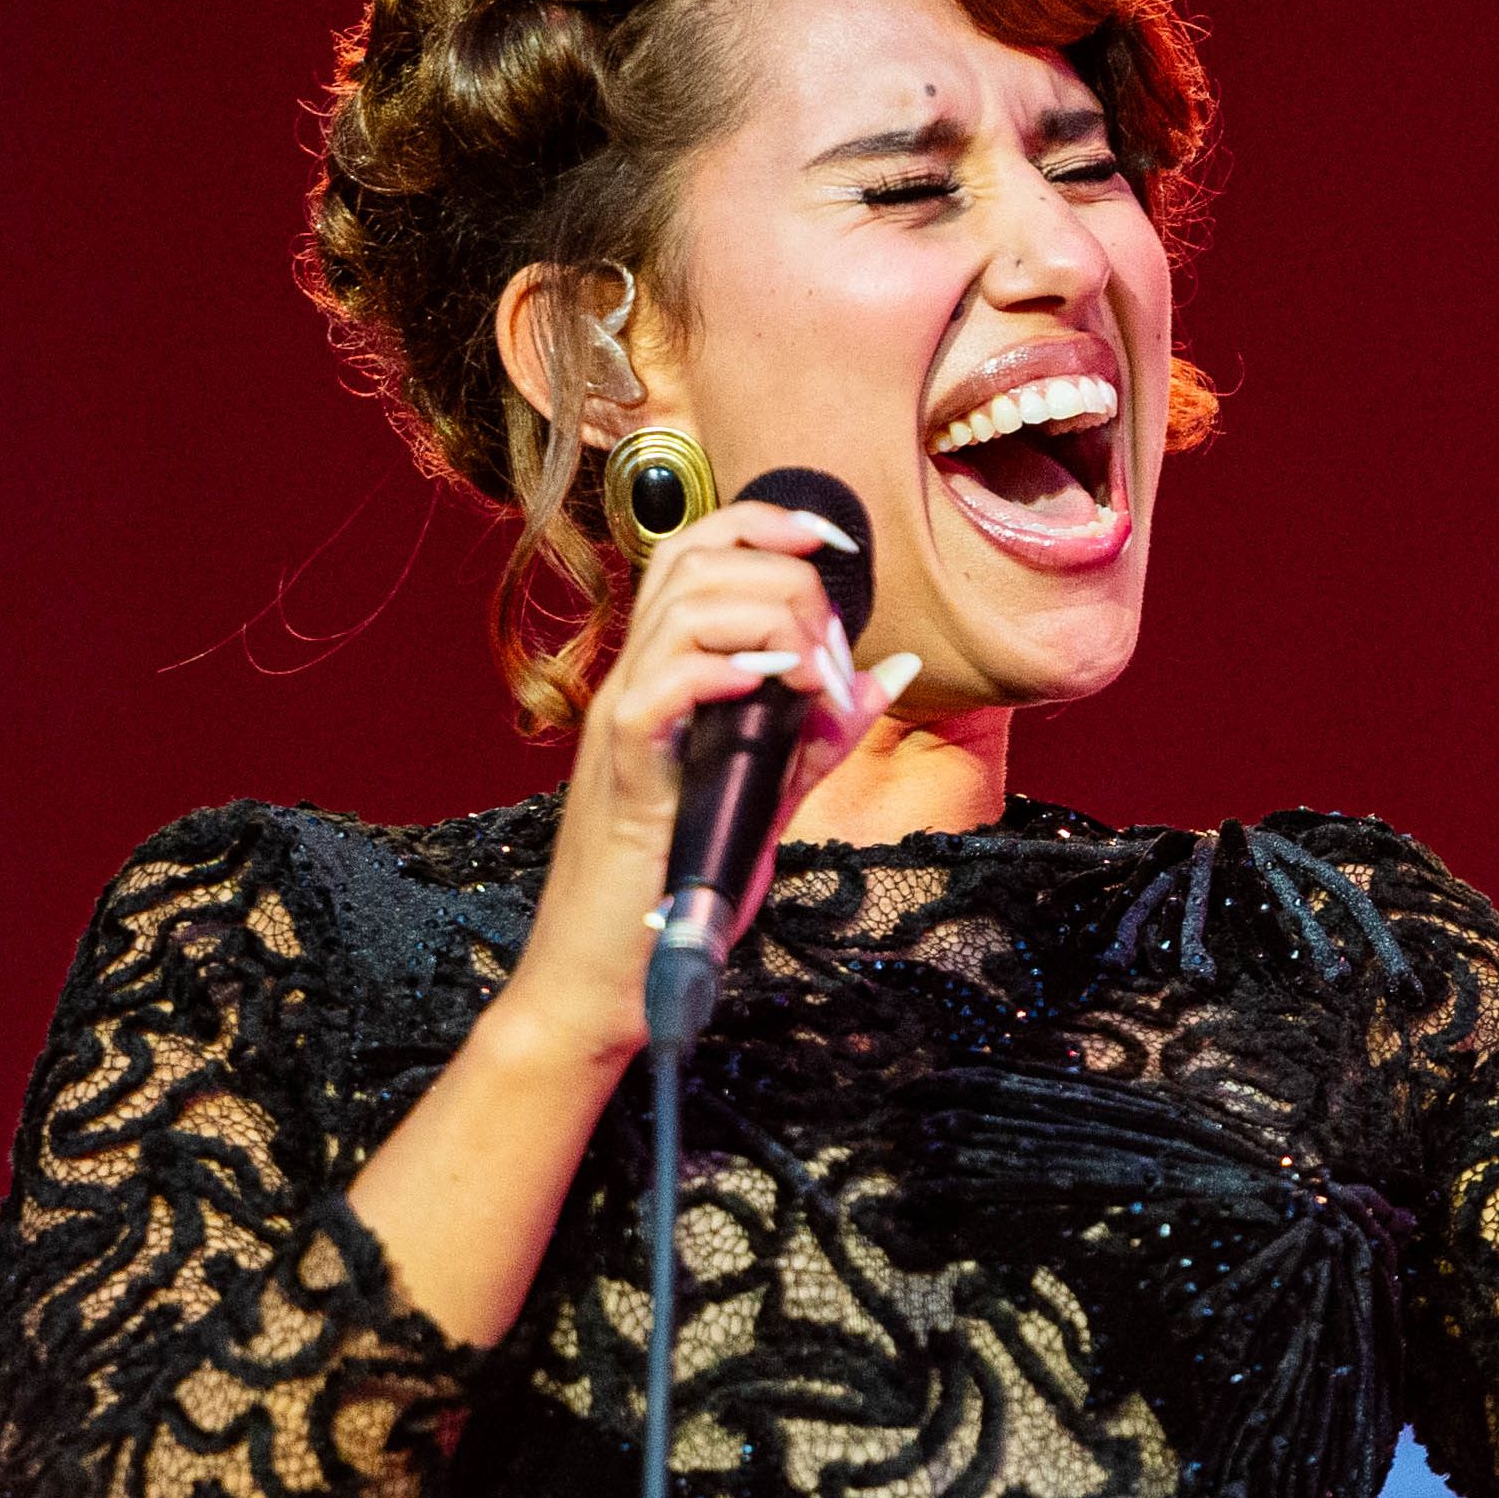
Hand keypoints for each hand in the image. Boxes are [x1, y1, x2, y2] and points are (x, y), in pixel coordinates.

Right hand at [503, 498, 910, 1061]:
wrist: (606, 975)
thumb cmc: (680, 886)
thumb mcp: (770, 792)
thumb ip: (823, 731)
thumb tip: (892, 668)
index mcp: (665, 673)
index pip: (699, 549)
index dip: (767, 522)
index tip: (836, 540)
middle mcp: (635, 680)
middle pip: (698, 560)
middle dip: (788, 582)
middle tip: (830, 661)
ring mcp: (622, 720)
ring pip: (684, 609)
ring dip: (771, 624)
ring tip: (813, 682)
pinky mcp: (624, 771)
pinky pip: (660, 686)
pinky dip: (721, 670)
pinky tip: (769, 689)